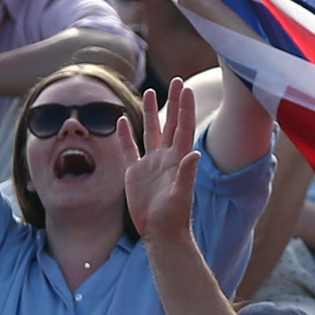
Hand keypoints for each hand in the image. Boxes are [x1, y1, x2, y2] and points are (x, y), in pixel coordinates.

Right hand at [116, 79, 203, 241]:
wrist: (161, 234)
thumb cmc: (174, 218)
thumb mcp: (181, 196)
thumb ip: (187, 174)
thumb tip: (194, 153)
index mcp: (179, 160)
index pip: (183, 127)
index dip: (185, 108)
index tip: (186, 88)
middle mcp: (166, 158)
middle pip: (170, 123)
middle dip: (173, 102)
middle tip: (177, 81)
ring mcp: (151, 164)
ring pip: (150, 132)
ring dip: (151, 112)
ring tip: (150, 93)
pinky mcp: (135, 173)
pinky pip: (129, 149)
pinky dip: (125, 135)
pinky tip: (121, 121)